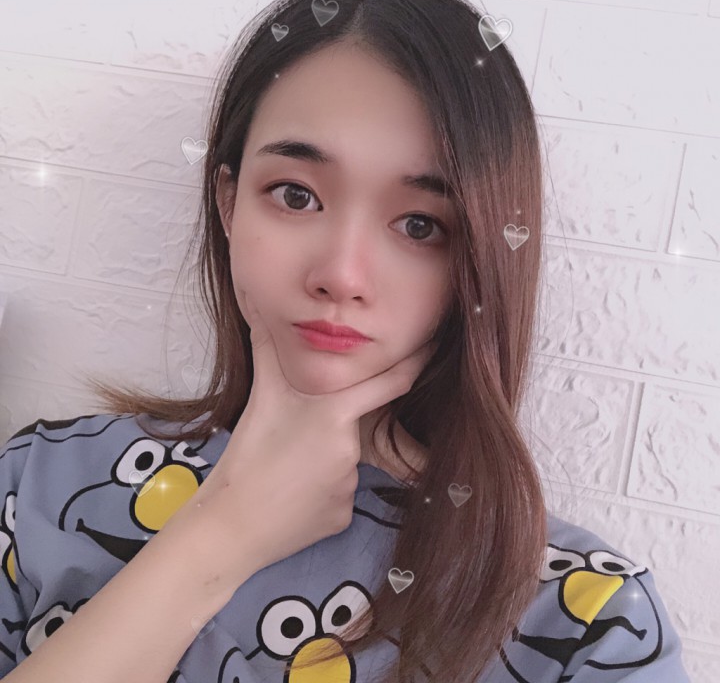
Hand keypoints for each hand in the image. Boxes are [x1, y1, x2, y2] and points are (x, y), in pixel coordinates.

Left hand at [181, 291, 435, 583]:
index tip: (434, 337)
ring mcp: (286, 386)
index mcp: (344, 420)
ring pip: (313, 342)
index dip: (419, 357)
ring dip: (326, 319)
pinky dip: (262, 317)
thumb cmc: (293, 522)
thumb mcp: (342, 503)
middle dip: (384, 334)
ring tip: (329, 280)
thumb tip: (360, 450)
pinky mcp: (260, 387)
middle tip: (400, 309)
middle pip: (362, 352)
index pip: (396, 378)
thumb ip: (358, 466)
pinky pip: (266, 347)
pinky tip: (257, 287)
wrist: (234, 523)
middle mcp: (319, 393)